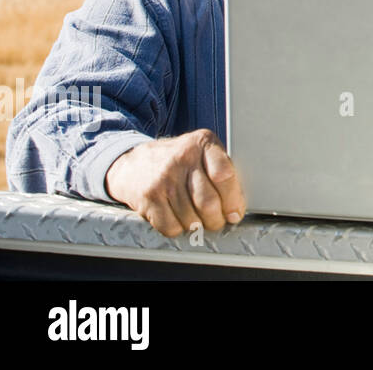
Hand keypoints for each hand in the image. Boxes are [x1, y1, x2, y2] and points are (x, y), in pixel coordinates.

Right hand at [104, 129, 245, 237]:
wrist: (134, 163)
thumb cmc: (179, 161)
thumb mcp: (202, 151)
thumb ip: (222, 169)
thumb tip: (238, 204)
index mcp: (202, 144)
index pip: (224, 174)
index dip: (234, 199)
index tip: (236, 212)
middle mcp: (182, 159)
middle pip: (208, 202)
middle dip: (217, 219)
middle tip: (218, 221)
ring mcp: (163, 179)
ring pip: (191, 218)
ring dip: (199, 227)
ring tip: (199, 220)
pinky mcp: (148, 198)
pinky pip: (171, 226)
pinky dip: (180, 230)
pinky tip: (180, 219)